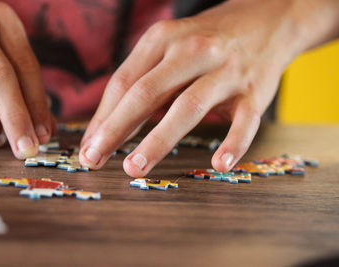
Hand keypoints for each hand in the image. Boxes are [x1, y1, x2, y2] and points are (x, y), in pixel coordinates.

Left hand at [79, 0, 338, 176]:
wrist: (265, 19)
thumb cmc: (205, 42)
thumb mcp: (169, 47)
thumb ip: (142, 80)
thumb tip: (108, 124)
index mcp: (163, 40)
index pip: (124, 82)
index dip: (102, 117)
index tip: (88, 146)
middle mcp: (192, 51)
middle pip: (146, 92)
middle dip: (116, 129)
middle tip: (93, 159)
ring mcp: (225, 70)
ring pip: (187, 106)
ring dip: (158, 140)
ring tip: (134, 168)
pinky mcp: (256, 90)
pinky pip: (245, 120)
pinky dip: (233, 143)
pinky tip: (219, 164)